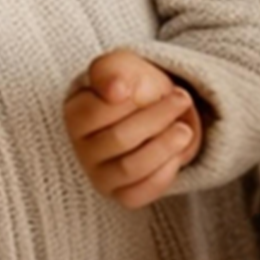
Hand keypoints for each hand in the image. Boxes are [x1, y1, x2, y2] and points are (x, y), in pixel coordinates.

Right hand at [66, 50, 202, 208]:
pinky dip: (165, 172)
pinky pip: (141, 193)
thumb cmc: (133, 85)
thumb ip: (111, 70)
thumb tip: (115, 91)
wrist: (156, 107)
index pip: (99, 111)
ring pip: (131, 169)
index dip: (135, 99)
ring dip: (165, 146)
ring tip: (184, 129)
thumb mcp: (122, 65)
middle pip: (119, 139)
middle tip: (182, 99)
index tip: (160, 85)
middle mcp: (82, 149)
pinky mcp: (121, 194)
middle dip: (158, 118)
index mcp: (76, 114)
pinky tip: (178, 152)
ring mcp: (100, 175)